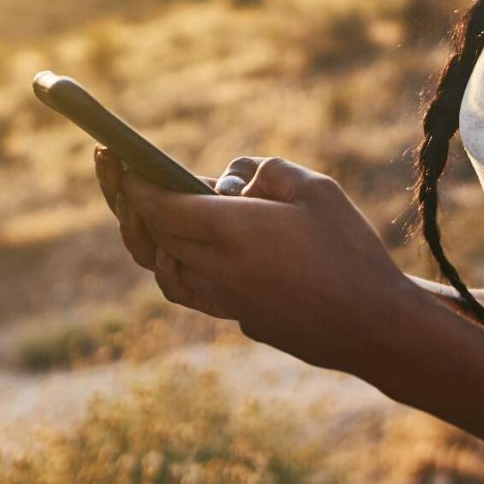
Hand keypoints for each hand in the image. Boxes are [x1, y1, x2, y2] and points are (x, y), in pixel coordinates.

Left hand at [91, 147, 413, 377]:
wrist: (371, 327)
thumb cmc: (349, 253)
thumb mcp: (315, 189)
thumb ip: (266, 171)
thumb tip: (232, 180)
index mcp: (227, 231)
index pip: (158, 205)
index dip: (132, 181)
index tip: (116, 156)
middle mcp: (213, 268)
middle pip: (151, 233)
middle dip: (126, 199)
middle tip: (112, 168)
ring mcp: (222, 299)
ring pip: (161, 267)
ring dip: (143, 234)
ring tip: (135, 205)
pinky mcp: (238, 318)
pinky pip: (186, 288)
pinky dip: (169, 263)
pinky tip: (179, 247)